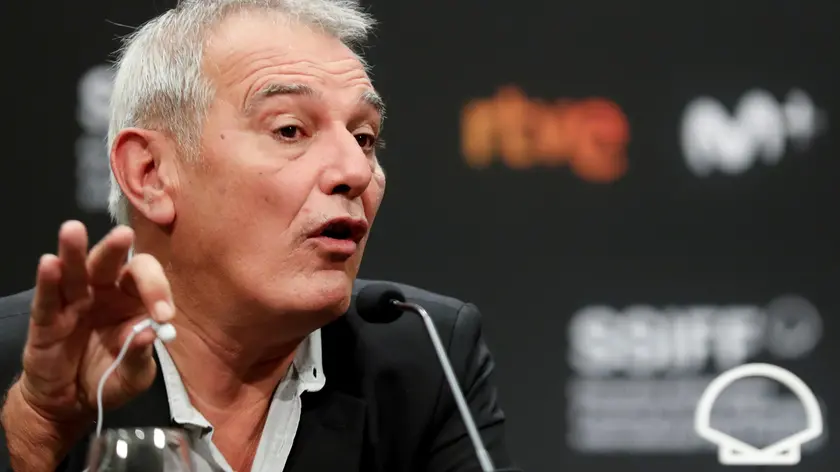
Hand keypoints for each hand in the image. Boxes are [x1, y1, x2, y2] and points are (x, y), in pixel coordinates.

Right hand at [17, 220, 174, 426]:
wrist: (72, 403)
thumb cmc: (110, 378)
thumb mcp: (134, 375)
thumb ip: (140, 355)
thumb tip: (151, 334)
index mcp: (132, 300)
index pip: (145, 280)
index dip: (156, 289)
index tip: (163, 315)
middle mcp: (104, 293)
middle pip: (110, 264)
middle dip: (115, 249)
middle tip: (123, 235)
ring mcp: (74, 303)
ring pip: (75, 272)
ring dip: (74, 251)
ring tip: (72, 229)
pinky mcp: (48, 320)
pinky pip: (48, 298)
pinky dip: (48, 280)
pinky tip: (49, 263)